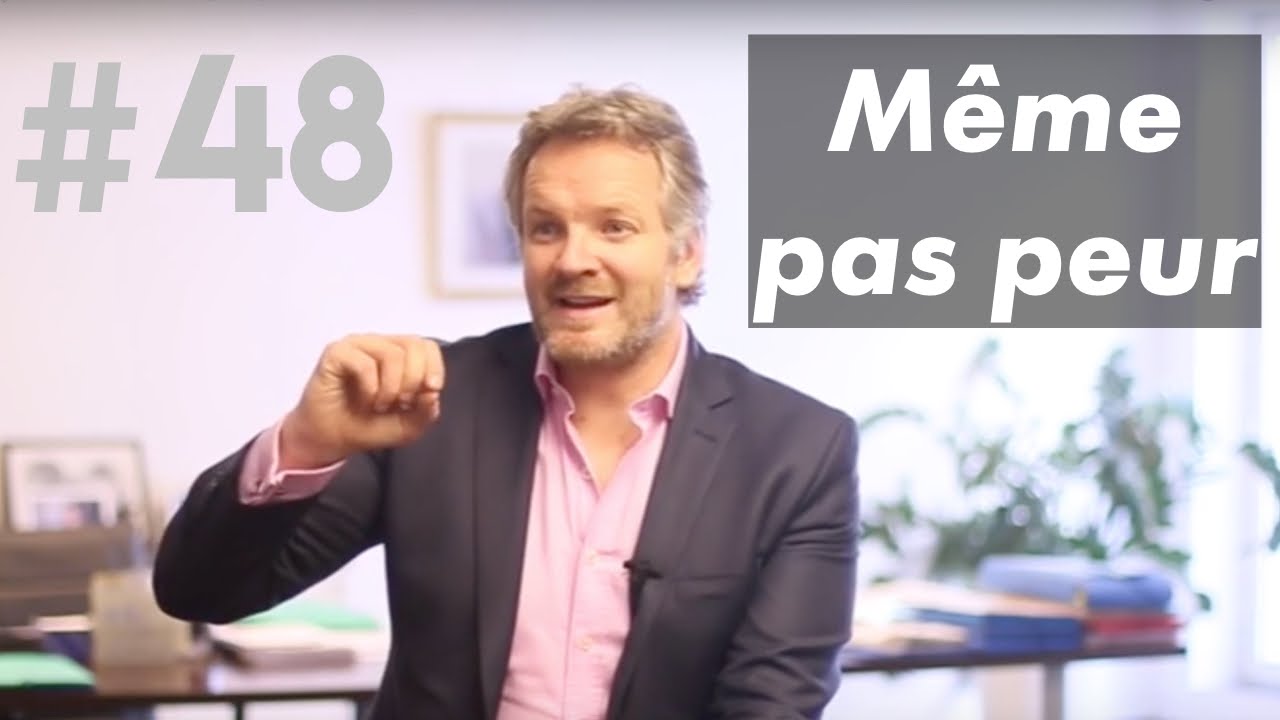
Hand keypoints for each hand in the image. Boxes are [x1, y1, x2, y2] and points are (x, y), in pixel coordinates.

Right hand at [280, 334, 444, 467]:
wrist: (329, 439)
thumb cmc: (366, 427)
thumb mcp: (406, 427)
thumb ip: (425, 412)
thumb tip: (433, 394)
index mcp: (399, 355)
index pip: (426, 346)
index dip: (434, 367)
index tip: (430, 391)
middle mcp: (379, 345)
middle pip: (413, 344)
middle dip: (414, 379)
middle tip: (400, 403)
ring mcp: (357, 346)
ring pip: (392, 354)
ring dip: (391, 387)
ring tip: (379, 405)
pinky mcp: (336, 353)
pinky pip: (364, 363)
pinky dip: (370, 388)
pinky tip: (364, 401)